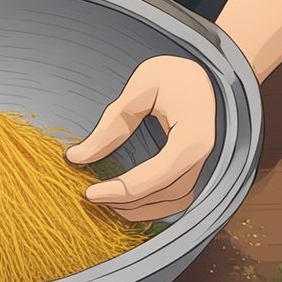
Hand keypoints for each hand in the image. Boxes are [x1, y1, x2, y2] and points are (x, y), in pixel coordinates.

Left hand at [65, 55, 215, 221]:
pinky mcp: (197, 167)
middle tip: (93, 197)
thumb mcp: (140, 88)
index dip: (122, 189)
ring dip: (141, 209)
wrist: (203, 72)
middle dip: (129, 202)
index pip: (157, 175)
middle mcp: (203, 155)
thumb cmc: (174, 74)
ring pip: (176, 202)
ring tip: (106, 201)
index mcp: (193, 135)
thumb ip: (111, 124)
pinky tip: (127, 201)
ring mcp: (204, 163)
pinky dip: (154, 205)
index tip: (90, 193)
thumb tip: (77, 157)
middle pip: (167, 193)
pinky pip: (179, 197)